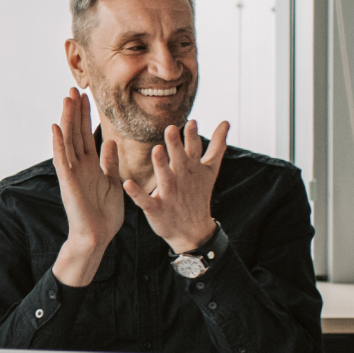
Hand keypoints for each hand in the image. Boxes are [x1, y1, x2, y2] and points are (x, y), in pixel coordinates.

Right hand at [50, 89, 124, 286]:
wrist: (97, 237)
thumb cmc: (105, 215)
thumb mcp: (113, 183)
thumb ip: (110, 163)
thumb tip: (109, 143)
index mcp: (91, 166)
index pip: (86, 135)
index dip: (86, 116)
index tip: (85, 97)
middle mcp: (79, 166)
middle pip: (75, 133)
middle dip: (75, 111)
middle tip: (73, 89)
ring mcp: (72, 173)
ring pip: (68, 141)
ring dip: (66, 120)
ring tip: (66, 100)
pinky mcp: (68, 183)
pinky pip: (62, 160)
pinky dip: (58, 144)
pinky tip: (55, 129)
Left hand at [126, 118, 226, 252]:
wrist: (193, 230)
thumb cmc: (198, 194)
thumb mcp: (209, 169)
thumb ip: (217, 145)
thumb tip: (226, 121)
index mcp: (192, 169)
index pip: (194, 150)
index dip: (192, 137)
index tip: (191, 122)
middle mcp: (181, 179)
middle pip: (179, 160)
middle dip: (176, 145)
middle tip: (170, 129)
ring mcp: (169, 194)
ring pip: (164, 177)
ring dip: (160, 164)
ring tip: (156, 150)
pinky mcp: (156, 208)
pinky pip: (145, 200)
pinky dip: (136, 193)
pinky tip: (127, 183)